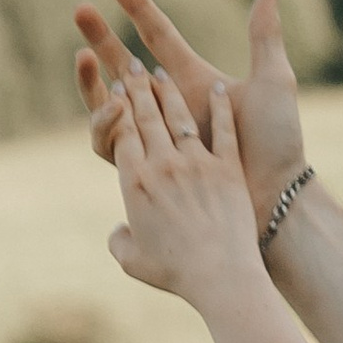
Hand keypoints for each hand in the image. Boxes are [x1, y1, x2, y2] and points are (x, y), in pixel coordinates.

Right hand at [76, 0, 305, 232]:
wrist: (278, 199)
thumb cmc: (278, 143)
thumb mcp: (274, 83)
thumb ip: (265, 36)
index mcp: (195, 82)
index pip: (159, 38)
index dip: (137, 9)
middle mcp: (174, 108)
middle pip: (126, 67)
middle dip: (101, 38)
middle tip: (79, 10)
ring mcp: (162, 139)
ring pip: (114, 107)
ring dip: (98, 82)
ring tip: (89, 60)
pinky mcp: (153, 171)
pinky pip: (120, 145)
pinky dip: (111, 124)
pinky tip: (115, 104)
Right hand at [107, 68, 275, 313]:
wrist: (222, 277)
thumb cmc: (176, 273)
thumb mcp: (133, 261)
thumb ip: (120, 239)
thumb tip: (120, 229)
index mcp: (135, 183)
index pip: (121, 133)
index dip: (116, 109)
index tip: (115, 91)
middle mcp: (164, 166)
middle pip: (145, 116)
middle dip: (136, 87)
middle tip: (131, 66)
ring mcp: (198, 164)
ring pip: (178, 117)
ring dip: (168, 91)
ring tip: (161, 71)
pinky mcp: (228, 169)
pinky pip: (223, 129)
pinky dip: (221, 108)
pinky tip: (219, 89)